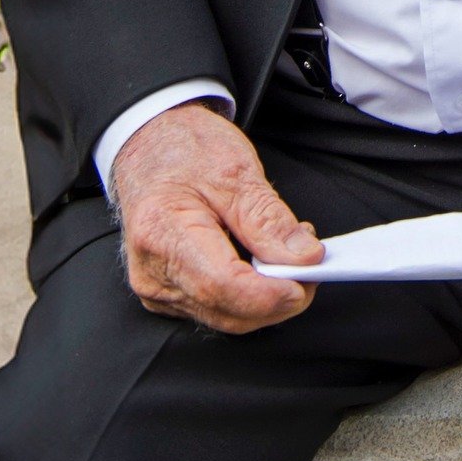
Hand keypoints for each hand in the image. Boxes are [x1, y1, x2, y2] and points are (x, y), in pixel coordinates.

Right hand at [111, 101, 324, 333]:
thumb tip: (304, 257)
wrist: (149, 144)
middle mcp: (153, 272)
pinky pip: (215, 307)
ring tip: (290, 254)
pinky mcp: (168, 291)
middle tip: (312, 264)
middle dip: (275, 299)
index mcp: (163, 234)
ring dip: (265, 297)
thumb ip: (270, 220)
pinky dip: (247, 294)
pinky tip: (265, 263)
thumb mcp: (237, 171)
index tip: (307, 280)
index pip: (222, 286)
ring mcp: (157, 287)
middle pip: (225, 310)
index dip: (270, 294)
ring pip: (223, 315)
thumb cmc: (186, 150)